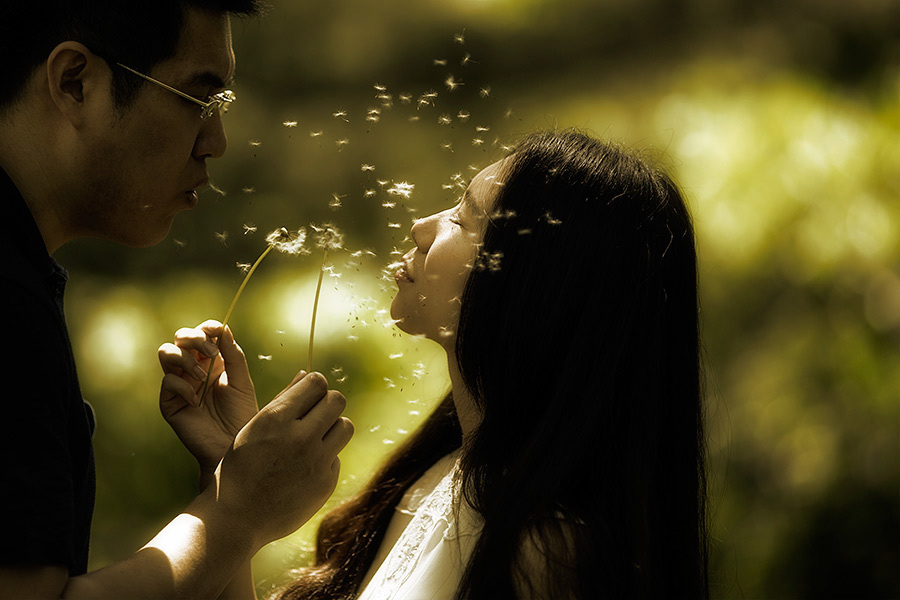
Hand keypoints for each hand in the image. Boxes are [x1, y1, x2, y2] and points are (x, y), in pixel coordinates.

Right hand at [158, 320, 256, 474]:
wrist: (233, 446)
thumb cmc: (241, 415)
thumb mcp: (242, 382)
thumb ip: (234, 356)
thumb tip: (224, 329)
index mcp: (212, 361)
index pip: (202, 335)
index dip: (206, 327)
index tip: (216, 329)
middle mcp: (193, 369)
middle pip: (180, 338)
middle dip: (193, 338)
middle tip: (211, 353)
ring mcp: (180, 384)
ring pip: (166, 353)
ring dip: (184, 358)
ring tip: (203, 376)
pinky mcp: (170, 402)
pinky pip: (168, 382)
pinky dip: (183, 386)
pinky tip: (197, 402)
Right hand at [213, 372, 353, 549]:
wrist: (235, 519)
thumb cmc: (239, 467)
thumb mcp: (253, 428)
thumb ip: (283, 400)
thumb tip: (308, 375)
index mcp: (276, 419)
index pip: (317, 382)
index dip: (314, 387)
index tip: (309, 396)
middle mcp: (299, 437)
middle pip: (337, 401)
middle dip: (327, 404)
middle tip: (315, 415)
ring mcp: (316, 462)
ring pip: (345, 426)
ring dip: (332, 428)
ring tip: (314, 438)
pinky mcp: (325, 483)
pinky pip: (337, 457)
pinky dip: (324, 459)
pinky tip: (304, 469)